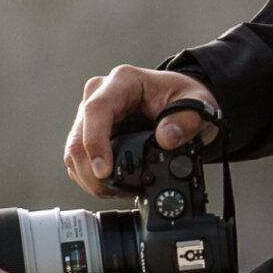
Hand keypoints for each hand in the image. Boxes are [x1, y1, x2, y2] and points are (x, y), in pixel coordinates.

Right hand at [64, 65, 218, 198]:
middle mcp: (101, 94)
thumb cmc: (184, 97)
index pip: (97, 109)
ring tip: (118, 190)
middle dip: (92, 171)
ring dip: (90, 178)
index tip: (104, 170)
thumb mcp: (197, 102)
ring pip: (75, 152)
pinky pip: (80, 160)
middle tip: (115, 190)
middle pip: (79, 136)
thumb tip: (166, 138)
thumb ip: (186, 120)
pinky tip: (113, 185)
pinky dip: (92, 178)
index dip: (95, 142)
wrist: (183, 101)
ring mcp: (92, 115)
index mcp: (123, 81)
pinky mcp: (91, 133)